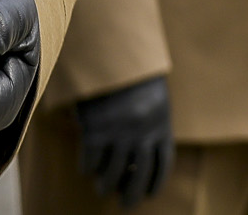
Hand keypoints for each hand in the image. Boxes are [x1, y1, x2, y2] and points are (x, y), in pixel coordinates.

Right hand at [76, 76, 173, 206]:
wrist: (110, 49)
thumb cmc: (131, 69)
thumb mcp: (152, 94)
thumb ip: (151, 120)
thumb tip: (139, 151)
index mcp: (160, 124)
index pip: (162, 164)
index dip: (155, 183)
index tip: (148, 193)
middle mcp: (141, 134)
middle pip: (138, 175)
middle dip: (131, 194)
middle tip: (125, 204)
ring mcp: (118, 134)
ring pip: (112, 171)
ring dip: (106, 184)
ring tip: (102, 189)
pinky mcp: (94, 130)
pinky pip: (91, 158)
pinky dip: (88, 167)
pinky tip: (86, 170)